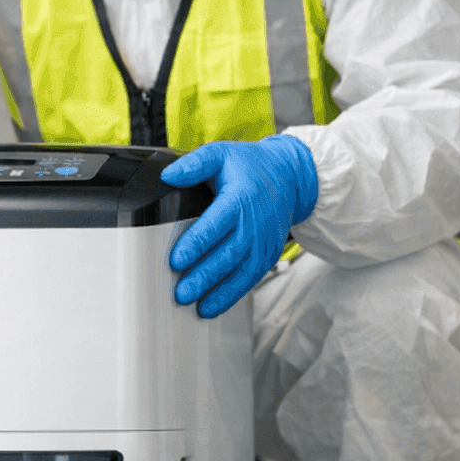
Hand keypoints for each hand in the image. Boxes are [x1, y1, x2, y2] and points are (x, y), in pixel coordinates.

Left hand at [160, 135, 317, 317]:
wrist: (291, 178)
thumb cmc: (251, 167)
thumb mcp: (222, 154)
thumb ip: (195, 164)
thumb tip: (169, 175)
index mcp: (240, 199)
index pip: (215, 226)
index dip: (196, 245)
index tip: (176, 260)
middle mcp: (254, 224)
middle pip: (227, 255)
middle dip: (204, 276)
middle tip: (181, 293)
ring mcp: (263, 242)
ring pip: (240, 272)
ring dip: (219, 292)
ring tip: (197, 307)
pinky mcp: (267, 255)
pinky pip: (250, 279)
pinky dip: (232, 295)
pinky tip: (213, 306)